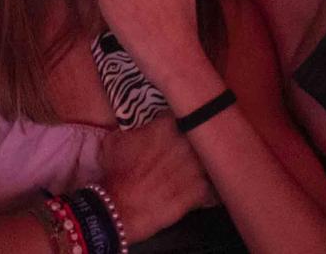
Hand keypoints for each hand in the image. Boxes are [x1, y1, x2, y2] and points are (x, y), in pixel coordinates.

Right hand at [98, 117, 215, 241]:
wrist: (119, 208)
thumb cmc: (115, 174)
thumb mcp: (115, 140)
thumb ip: (137, 129)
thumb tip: (143, 128)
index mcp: (165, 127)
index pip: (180, 117)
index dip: (176, 125)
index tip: (173, 131)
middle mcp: (183, 143)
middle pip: (198, 138)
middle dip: (190, 145)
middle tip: (181, 153)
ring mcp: (194, 167)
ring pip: (207, 162)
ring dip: (200, 167)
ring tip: (190, 174)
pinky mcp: (199, 191)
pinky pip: (210, 188)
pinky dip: (205, 191)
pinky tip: (197, 193)